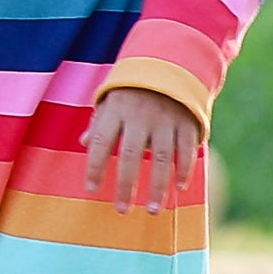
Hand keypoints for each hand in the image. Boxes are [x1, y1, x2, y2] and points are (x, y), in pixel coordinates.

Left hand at [83, 89, 203, 214]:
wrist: (169, 63)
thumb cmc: (132, 89)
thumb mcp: (110, 100)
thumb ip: (100, 123)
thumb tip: (85, 144)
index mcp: (116, 110)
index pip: (101, 143)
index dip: (95, 167)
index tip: (91, 189)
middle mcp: (140, 116)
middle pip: (130, 155)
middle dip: (126, 185)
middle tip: (122, 210)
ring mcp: (165, 120)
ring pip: (161, 158)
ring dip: (157, 186)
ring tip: (153, 210)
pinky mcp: (187, 123)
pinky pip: (186, 151)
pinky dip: (184, 170)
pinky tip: (179, 188)